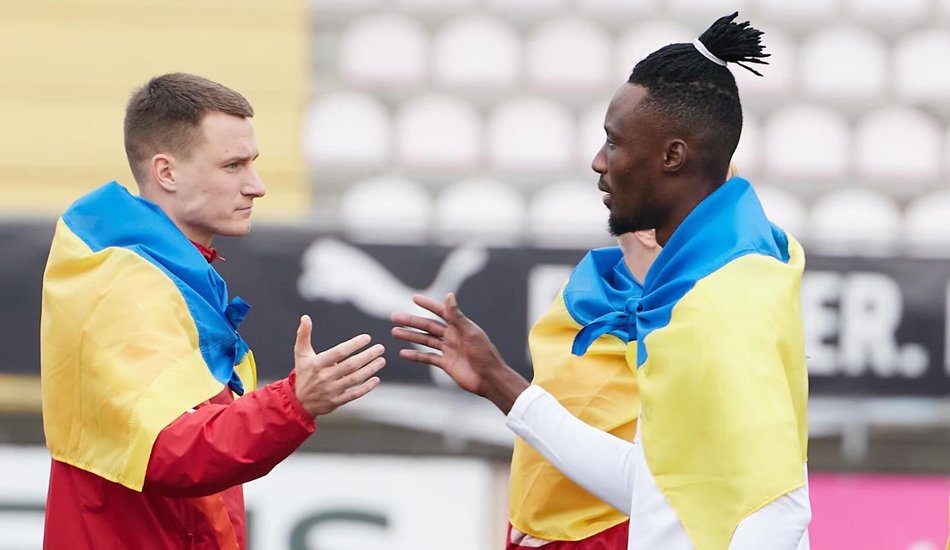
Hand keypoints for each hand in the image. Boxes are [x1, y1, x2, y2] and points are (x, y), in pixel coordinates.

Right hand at [293, 315, 385, 417]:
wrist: (299, 401)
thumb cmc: (304, 373)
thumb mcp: (301, 354)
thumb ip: (303, 335)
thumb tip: (305, 317)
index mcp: (317, 363)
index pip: (339, 352)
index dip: (354, 344)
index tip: (367, 338)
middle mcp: (325, 377)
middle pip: (351, 365)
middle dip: (367, 356)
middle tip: (380, 348)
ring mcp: (331, 390)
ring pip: (355, 379)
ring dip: (370, 369)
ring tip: (382, 360)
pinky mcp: (336, 401)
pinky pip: (354, 394)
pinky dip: (366, 388)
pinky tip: (377, 379)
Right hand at [391, 293, 527, 413]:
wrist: (489, 378)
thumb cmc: (484, 353)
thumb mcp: (470, 332)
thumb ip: (457, 316)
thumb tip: (449, 295)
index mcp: (459, 326)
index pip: (441, 312)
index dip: (428, 305)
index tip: (414, 298)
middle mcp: (452, 336)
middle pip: (428, 326)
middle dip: (411, 321)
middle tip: (394, 317)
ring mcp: (448, 350)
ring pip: (425, 341)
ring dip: (410, 336)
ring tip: (394, 332)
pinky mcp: (446, 363)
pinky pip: (428, 358)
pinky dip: (416, 356)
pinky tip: (403, 353)